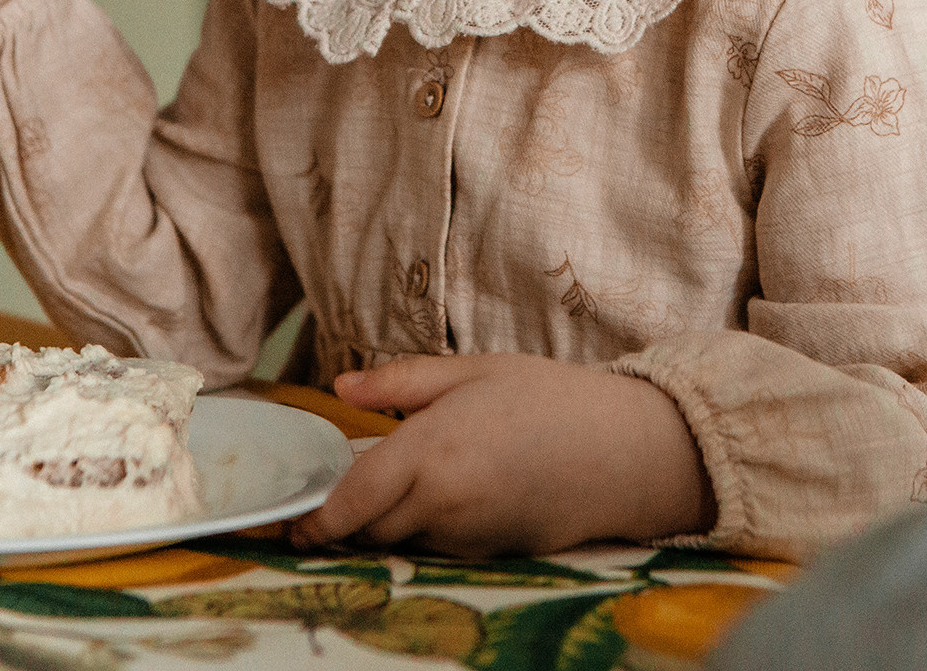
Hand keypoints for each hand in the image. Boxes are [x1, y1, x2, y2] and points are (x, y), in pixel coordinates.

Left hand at [290, 355, 714, 556]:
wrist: (630, 450)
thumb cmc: (553, 398)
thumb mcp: (474, 371)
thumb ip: (401, 383)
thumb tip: (341, 386)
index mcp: (431, 450)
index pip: (352, 499)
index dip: (317, 519)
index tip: (296, 524)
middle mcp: (444, 502)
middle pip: (371, 528)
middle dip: (352, 517)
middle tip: (350, 488)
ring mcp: (470, 535)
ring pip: (406, 539)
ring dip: (395, 519)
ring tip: (420, 477)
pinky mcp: (494, 554)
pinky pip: (444, 547)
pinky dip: (433, 528)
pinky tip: (461, 492)